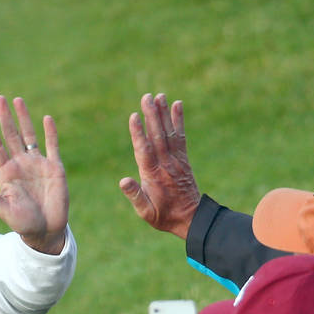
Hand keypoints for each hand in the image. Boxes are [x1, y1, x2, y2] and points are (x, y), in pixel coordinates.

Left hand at [0, 95, 67, 253]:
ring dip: (24, 118)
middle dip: (5, 117)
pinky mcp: (54, 168)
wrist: (47, 231)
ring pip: (29, 136)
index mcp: (6, 173)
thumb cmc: (23, 224)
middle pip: (11, 136)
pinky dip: (50, 132)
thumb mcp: (4, 210)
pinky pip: (52, 146)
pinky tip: (46, 118)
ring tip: (17, 100)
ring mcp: (38, 164)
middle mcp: (21, 165)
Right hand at [118, 93, 201, 239]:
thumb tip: (123, 181)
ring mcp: (176, 160)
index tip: (134, 116)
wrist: (190, 218)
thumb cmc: (163, 215)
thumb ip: (135, 195)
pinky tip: (177, 105)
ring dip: (164, 114)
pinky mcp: (183, 159)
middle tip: (146, 97)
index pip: (144, 150)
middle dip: (152, 116)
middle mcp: (165, 164)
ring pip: (169, 133)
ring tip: (159, 95)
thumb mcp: (146, 212)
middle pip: (157, 136)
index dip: (138, 133)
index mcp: (152, 175)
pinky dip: (179, 121)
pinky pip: (181, 137)